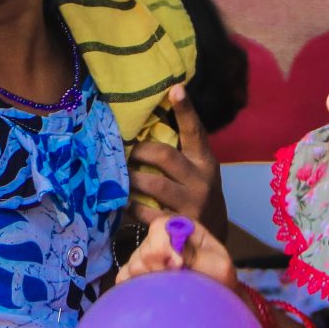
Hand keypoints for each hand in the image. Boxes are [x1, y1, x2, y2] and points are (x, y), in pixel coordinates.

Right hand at [119, 213, 239, 289]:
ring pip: (134, 266)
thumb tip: (172, 258)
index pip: (159, 226)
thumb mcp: (219, 266)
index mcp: (180, 229)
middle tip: (177, 282)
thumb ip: (196, 256)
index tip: (178, 266)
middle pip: (144, 250)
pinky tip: (150, 293)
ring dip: (151, 281)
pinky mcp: (134, 275)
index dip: (164, 246)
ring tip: (168, 289)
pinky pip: (123, 278)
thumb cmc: (219, 280)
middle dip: (160, 269)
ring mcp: (145, 257)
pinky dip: (133, 287)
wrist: (215, 301)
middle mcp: (159, 239)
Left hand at [130, 88, 228, 239]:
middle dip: (138, 152)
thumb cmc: (196, 195)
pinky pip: (145, 212)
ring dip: (129, 179)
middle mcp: (201, 180)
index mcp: (205, 161)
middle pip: (164, 155)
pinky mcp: (177, 225)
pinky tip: (121, 202)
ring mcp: (190, 204)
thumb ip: (181, 152)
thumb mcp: (197, 171)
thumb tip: (146, 125)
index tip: (175, 89)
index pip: (195, 132)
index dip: (186, 110)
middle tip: (123, 152)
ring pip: (152, 184)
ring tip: (117, 176)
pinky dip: (129, 206)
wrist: (211, 238)